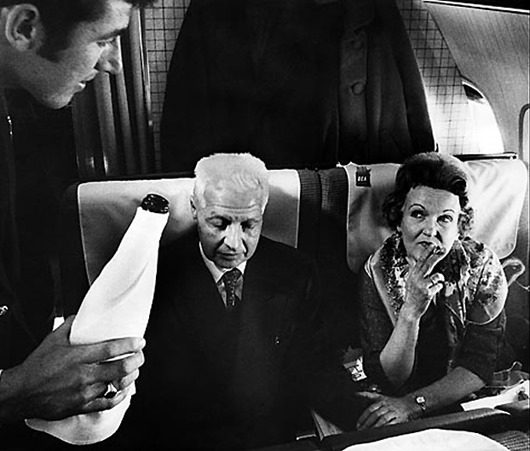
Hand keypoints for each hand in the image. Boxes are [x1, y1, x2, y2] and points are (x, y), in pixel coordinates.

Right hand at [0, 316, 144, 421]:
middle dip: (137, 360)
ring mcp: (84, 392)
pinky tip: (123, 389)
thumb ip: (70, 325)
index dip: (130, 345)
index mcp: (78, 357)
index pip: (112, 349)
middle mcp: (83, 375)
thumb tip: (82, 316)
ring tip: (133, 370)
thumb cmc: (36, 367)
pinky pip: (108, 402)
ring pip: (117, 385)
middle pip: (120, 368)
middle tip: (140, 355)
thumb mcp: (53, 339)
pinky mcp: (82, 406)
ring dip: (129, 377)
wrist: (21, 393)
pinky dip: (119, 395)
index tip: (140, 341)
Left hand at [356, 392, 419, 429]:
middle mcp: (386, 406)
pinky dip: (385, 428)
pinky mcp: (399, 419)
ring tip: (369, 432)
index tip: (358, 424)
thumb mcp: (380, 396)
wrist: (407, 404)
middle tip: (361, 430)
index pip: (370, 409)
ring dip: (375, 426)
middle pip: (375, 415)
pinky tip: (380, 431)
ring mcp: (392, 412)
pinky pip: (391, 424)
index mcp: (381, 401)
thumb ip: (368, 395)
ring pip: (382, 419)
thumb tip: (356, 394)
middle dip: (367, 423)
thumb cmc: (392, 401)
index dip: (363, 417)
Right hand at [402, 243, 444, 318]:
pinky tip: (432, 291)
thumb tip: (410, 258)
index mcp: (412, 274)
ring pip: (436, 276)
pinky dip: (438, 287)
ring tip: (434, 283)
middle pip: (428, 264)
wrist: (411, 309)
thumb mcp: (410, 280)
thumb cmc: (412, 294)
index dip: (427, 252)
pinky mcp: (427, 293)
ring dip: (439, 278)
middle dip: (436, 256)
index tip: (433, 245)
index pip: (420, 261)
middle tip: (443, 249)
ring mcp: (422, 285)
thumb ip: (412, 269)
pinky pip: (439, 286)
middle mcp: (416, 278)